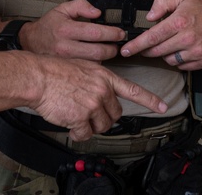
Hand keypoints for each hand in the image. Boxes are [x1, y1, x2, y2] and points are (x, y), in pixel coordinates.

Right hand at [21, 0, 126, 60]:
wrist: (30, 42)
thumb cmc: (48, 26)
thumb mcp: (62, 9)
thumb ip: (81, 6)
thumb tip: (97, 13)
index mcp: (66, 29)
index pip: (95, 33)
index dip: (112, 33)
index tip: (120, 33)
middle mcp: (65, 47)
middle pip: (98, 51)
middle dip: (112, 48)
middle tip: (116, 45)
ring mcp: (66, 61)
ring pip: (94, 63)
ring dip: (105, 58)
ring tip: (107, 50)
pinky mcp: (66, 71)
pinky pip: (86, 70)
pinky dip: (95, 65)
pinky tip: (96, 58)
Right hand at [29, 55, 167, 141]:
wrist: (38, 77)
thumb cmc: (55, 71)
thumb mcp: (84, 67)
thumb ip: (98, 80)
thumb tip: (104, 94)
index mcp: (104, 76)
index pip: (133, 89)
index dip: (150, 100)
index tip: (163, 107)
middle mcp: (102, 90)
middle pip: (115, 114)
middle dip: (103, 117)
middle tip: (88, 113)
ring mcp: (93, 103)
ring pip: (102, 126)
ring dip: (90, 126)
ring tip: (76, 116)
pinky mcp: (82, 117)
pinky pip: (85, 134)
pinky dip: (78, 134)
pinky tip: (70, 125)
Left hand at [118, 0, 201, 69]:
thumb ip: (162, 3)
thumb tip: (149, 16)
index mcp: (179, 22)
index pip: (151, 37)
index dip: (136, 46)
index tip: (125, 51)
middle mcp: (187, 38)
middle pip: (157, 51)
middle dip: (147, 50)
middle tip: (145, 47)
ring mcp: (195, 52)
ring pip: (169, 60)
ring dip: (164, 54)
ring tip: (170, 44)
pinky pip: (182, 66)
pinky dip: (178, 60)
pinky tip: (181, 50)